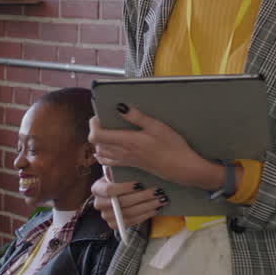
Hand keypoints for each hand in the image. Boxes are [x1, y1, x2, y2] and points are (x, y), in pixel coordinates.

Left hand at [89, 105, 221, 189]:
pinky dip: (104, 156)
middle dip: (95, 131)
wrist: (182, 168)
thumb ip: (137, 117)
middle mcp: (123, 152)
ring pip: (102, 154)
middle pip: (97, 145)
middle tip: (102, 121)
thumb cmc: (172, 146)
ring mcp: (127, 160)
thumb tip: (120, 106)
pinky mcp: (132, 165)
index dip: (93, 125)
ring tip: (106, 131)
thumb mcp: (156, 126)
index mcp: (127, 142)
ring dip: (99, 143)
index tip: (99, 116)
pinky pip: (110, 162)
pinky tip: (107, 150)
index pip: (97, 136)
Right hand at [91, 175, 166, 229]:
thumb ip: (123, 170)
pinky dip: (145, 215)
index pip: (109, 190)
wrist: (118, 193)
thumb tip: (137, 165)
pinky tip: (156, 208)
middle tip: (157, 191)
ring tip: (160, 199)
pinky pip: (131, 222)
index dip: (124, 188)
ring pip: (128, 213)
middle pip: (121, 202)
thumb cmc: (120, 179)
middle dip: (142, 197)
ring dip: (147, 206)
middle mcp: (99, 204)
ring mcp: (107, 216)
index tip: (140, 184)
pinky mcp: (115, 225)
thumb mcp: (118, 172)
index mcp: (97, 188)